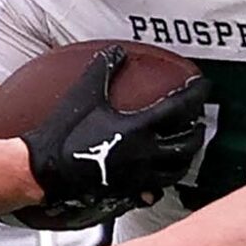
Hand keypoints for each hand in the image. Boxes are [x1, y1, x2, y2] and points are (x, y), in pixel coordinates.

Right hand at [18, 46, 209, 226]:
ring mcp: (136, 177)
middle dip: (197, 131)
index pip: (181, 108)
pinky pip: (152, 193)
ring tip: (183, 150)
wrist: (42, 171)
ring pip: (176, 171)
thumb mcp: (83, 95)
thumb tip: (116, 52)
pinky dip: (160, 187)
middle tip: (197, 122)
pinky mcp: (124, 193)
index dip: (197, 94)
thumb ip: (103, 70)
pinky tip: (156, 182)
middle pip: (187, 143)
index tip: (203, 87)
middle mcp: (143, 154)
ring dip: (185, 159)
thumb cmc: (61, 136)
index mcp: (138, 128)